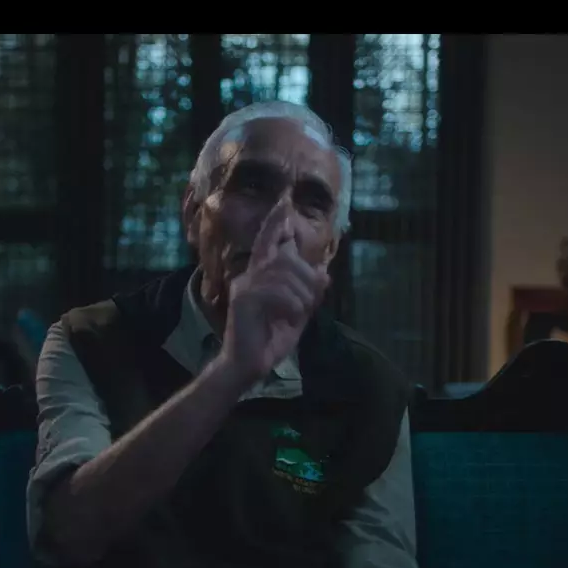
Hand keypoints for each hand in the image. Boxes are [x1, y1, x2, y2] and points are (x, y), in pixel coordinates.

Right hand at [219, 199, 329, 387]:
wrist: (249, 366)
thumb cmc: (270, 340)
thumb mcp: (297, 314)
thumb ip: (309, 293)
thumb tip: (324, 272)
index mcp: (260, 277)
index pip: (267, 242)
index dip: (275, 222)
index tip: (284, 201)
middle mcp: (249, 276)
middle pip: (285, 257)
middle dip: (307, 276)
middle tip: (310, 301)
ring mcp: (244, 287)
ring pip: (283, 272)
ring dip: (301, 293)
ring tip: (300, 313)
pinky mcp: (244, 301)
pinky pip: (275, 291)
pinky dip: (291, 304)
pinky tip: (292, 317)